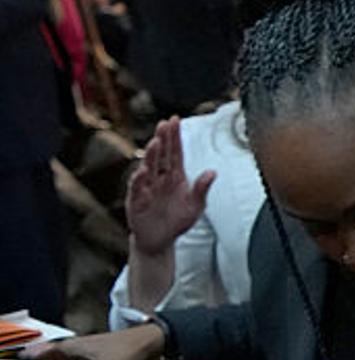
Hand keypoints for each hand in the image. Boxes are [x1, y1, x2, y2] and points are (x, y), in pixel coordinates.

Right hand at [126, 117, 215, 256]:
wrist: (161, 240)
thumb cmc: (178, 220)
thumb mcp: (195, 206)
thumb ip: (201, 189)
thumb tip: (213, 172)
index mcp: (175, 176)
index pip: (175, 152)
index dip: (175, 137)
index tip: (175, 120)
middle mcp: (160, 178)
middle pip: (161, 155)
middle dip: (163, 139)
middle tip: (165, 124)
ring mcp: (147, 187)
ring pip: (149, 167)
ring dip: (152, 155)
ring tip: (156, 142)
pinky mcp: (136, 200)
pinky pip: (137, 188)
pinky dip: (140, 179)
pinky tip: (144, 171)